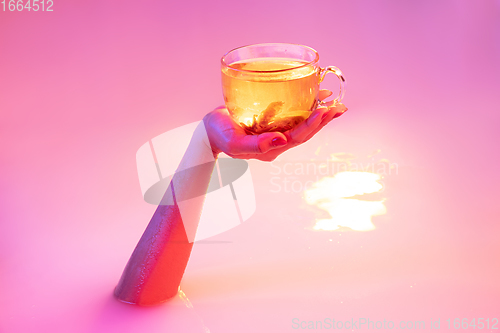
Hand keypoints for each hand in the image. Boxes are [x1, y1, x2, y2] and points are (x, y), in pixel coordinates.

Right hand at [203, 90, 347, 160]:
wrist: (210, 130)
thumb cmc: (219, 135)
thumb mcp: (234, 143)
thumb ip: (256, 145)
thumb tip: (281, 140)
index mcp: (271, 149)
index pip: (297, 137)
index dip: (312, 125)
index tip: (325, 111)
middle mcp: (277, 141)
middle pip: (305, 131)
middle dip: (323, 120)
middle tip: (338, 107)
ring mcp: (275, 131)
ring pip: (302, 123)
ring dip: (320, 114)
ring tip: (335, 103)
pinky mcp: (272, 121)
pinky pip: (293, 114)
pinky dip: (306, 105)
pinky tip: (316, 96)